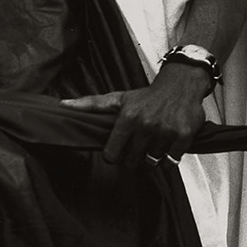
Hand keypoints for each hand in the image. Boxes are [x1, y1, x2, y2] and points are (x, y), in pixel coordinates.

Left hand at [63, 61, 212, 169]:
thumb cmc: (147, 96)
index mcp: (127, 117)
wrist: (180, 84)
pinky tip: (167, 144)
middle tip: (138, 144)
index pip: (111, 154)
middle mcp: (146, 125)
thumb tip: (63, 105)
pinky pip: (171, 162)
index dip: (114, 155)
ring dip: (152, 157)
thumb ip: (91, 104)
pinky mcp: (183, 137)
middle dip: (133, 156)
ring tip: (153, 142)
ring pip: (151, 162)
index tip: (118, 150)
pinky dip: (169, 158)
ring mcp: (165, 132)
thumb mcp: (118, 98)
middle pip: (131, 161)